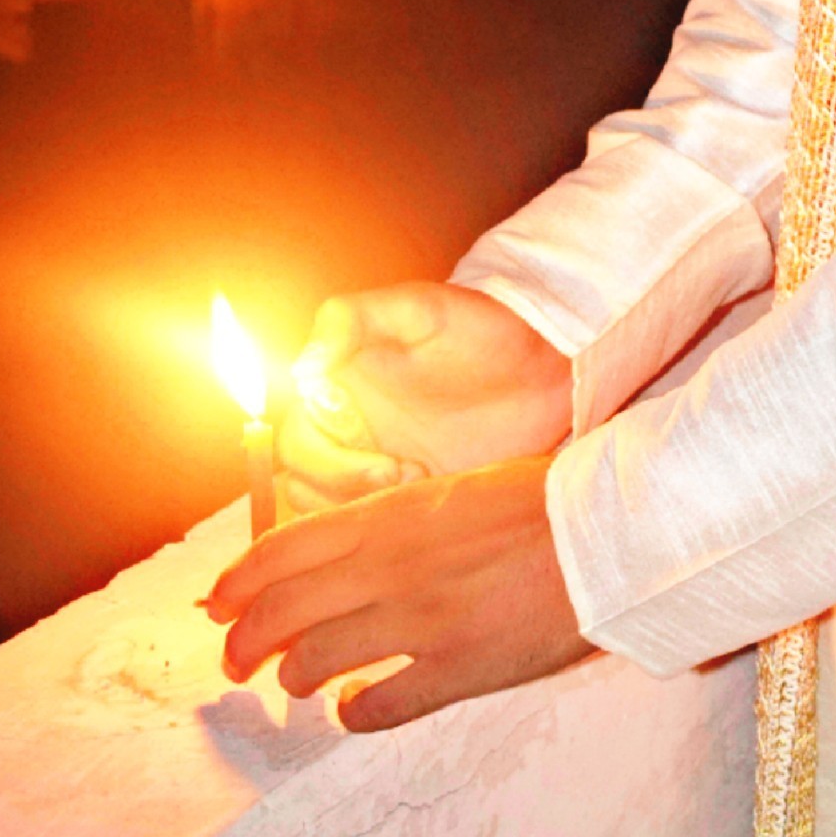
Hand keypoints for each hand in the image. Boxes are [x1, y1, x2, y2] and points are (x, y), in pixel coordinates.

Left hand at [203, 455, 593, 731]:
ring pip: (315, 661)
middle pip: (280, 612)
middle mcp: (390, 568)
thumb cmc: (540, 506)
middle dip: (244, 643)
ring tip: (301, 684)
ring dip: (296, 678)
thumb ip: (392, 526)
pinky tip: (355, 711)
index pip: (280, 552)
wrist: (608, 533)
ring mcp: (420, 621)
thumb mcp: (452, 495)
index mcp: (389, 519)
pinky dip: (355, 715)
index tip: (217, 607)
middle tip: (237, 664)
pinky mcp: (458, 668)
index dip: (236, 584)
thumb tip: (338, 556)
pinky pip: (381, 705)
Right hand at [277, 280, 573, 511]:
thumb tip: (300, 365)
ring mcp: (375, 468)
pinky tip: (429, 503)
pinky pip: (372, 527)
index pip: (290, 435)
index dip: (320, 452)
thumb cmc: (478, 328)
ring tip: (419, 485)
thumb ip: (352, 319)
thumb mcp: (419, 309)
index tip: (367, 443)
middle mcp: (346, 433)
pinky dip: (385, 527)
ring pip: (327, 510)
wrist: (545, 367)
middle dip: (341, 483)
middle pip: (301, 481)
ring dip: (358, 508)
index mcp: (334, 390)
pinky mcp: (408, 498)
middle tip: (401, 472)